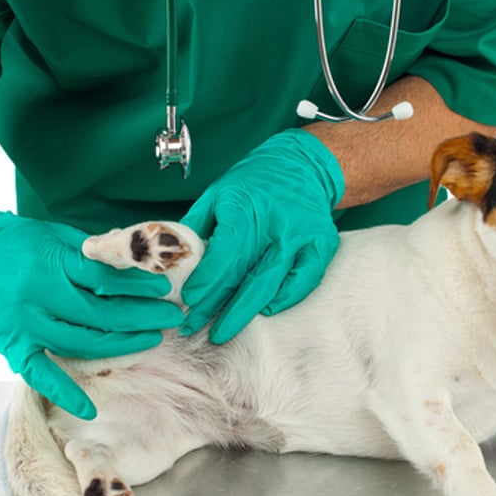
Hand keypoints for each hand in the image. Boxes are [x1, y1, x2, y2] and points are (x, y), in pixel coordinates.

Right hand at [0, 196, 182, 418]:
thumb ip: (92, 253)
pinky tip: (89, 409)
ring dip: (120, 345)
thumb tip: (136, 266)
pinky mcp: (11, 346)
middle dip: (140, 317)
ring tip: (151, 340)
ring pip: (81, 343)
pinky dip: (64, 393)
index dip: (138, 287)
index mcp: (51, 264)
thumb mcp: (55, 235)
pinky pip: (40, 374)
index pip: (105, 280)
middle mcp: (38, 297)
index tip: (163, 290)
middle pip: (100, 315)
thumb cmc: (15, 241)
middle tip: (170, 317)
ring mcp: (24, 325)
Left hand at [180, 129, 344, 343]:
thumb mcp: (217, 194)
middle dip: (219, 308)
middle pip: (246, 276)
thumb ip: (197, 226)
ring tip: (224, 329)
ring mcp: (302, 237)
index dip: (207, 281)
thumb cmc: (253, 183)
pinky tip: (265, 310)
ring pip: (272, 284)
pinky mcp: (321, 245)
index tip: (189, 300)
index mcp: (247, 208)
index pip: (225, 254)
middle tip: (198, 329)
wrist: (302, 166)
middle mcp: (277, 224)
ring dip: (246, 311)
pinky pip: (304, 281)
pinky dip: (284, 299)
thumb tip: (174, 260)